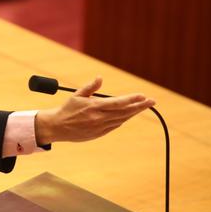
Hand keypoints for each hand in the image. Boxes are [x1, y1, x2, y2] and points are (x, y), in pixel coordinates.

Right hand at [34, 77, 155, 144]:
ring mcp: (100, 127)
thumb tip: (100, 78)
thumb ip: (90, 87)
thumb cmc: (67, 109)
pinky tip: (128, 115)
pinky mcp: (99, 133)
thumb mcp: (76, 95)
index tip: (143, 96)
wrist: (58, 127)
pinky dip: (123, 119)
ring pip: (122, 119)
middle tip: (152, 101)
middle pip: (124, 112)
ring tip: (144, 106)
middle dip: (140, 106)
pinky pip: (115, 125)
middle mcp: (99, 118)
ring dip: (133, 113)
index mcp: (94, 107)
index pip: (118, 102)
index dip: (132, 99)